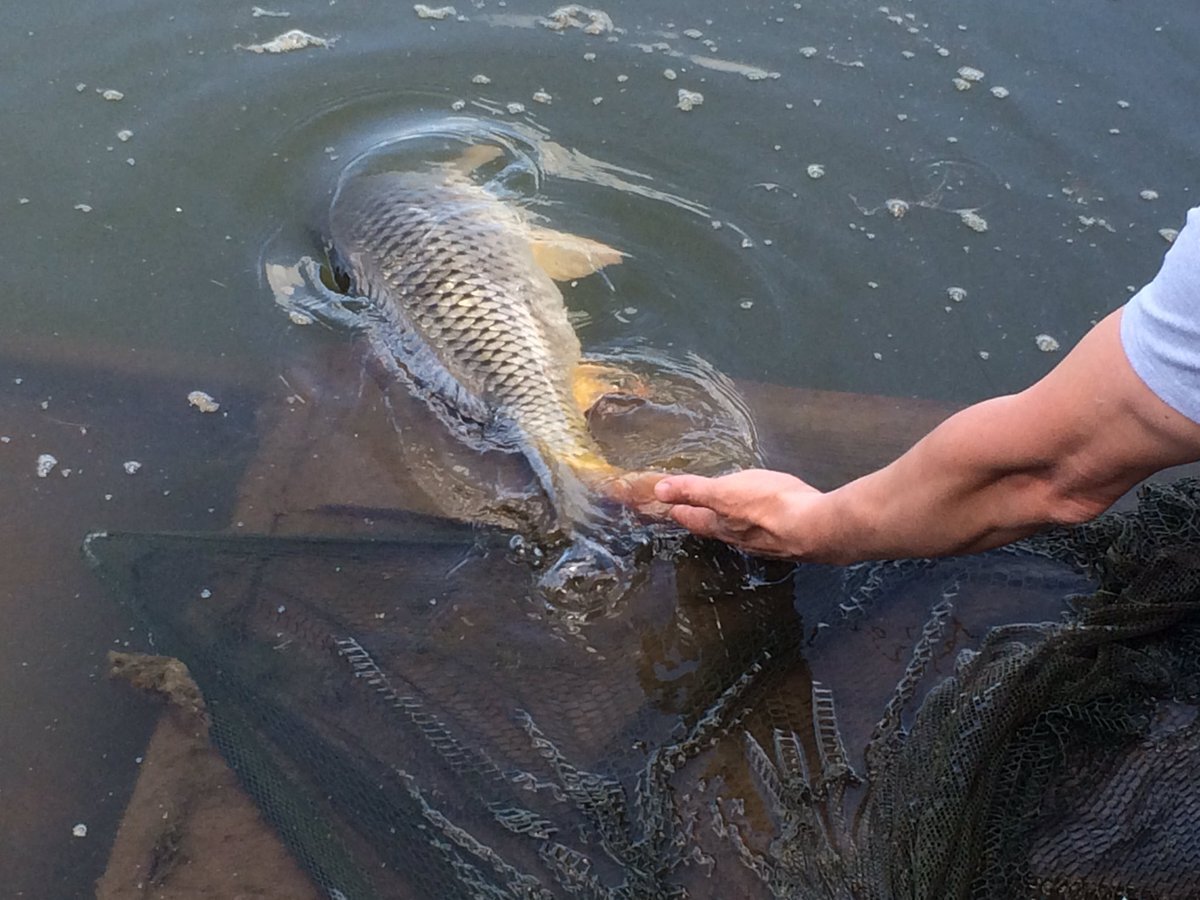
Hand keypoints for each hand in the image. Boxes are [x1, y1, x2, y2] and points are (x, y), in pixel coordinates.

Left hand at [651, 469, 823, 557]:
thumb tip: (659, 491)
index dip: (681, 511)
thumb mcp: (725, 491)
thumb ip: (693, 490)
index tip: (671, 509)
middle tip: (695, 515)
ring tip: (729, 519)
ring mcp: (767, 543)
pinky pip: (769, 535)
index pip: (695, 519)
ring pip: (742, 534)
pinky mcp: (791, 543)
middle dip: (704, 521)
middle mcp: (741, 539)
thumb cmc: (770, 505)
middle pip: (717, 529)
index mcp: (723, 524)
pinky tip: (769, 526)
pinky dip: (762, 529)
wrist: (817, 528)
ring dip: (733, 527)